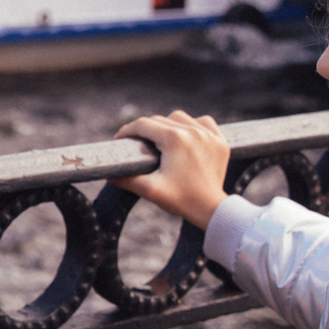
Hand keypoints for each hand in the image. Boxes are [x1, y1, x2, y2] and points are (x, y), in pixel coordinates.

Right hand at [114, 112, 230, 231]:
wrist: (212, 210)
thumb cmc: (181, 200)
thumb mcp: (150, 190)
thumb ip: (126, 179)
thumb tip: (109, 173)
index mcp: (174, 139)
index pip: (143, 125)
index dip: (127, 131)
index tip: (120, 140)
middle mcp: (192, 131)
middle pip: (160, 120)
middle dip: (145, 130)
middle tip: (137, 144)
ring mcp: (208, 134)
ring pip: (180, 118)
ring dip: (168, 125)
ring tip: (161, 139)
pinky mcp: (220, 141)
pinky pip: (204, 122)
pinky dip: (193, 125)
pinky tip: (187, 136)